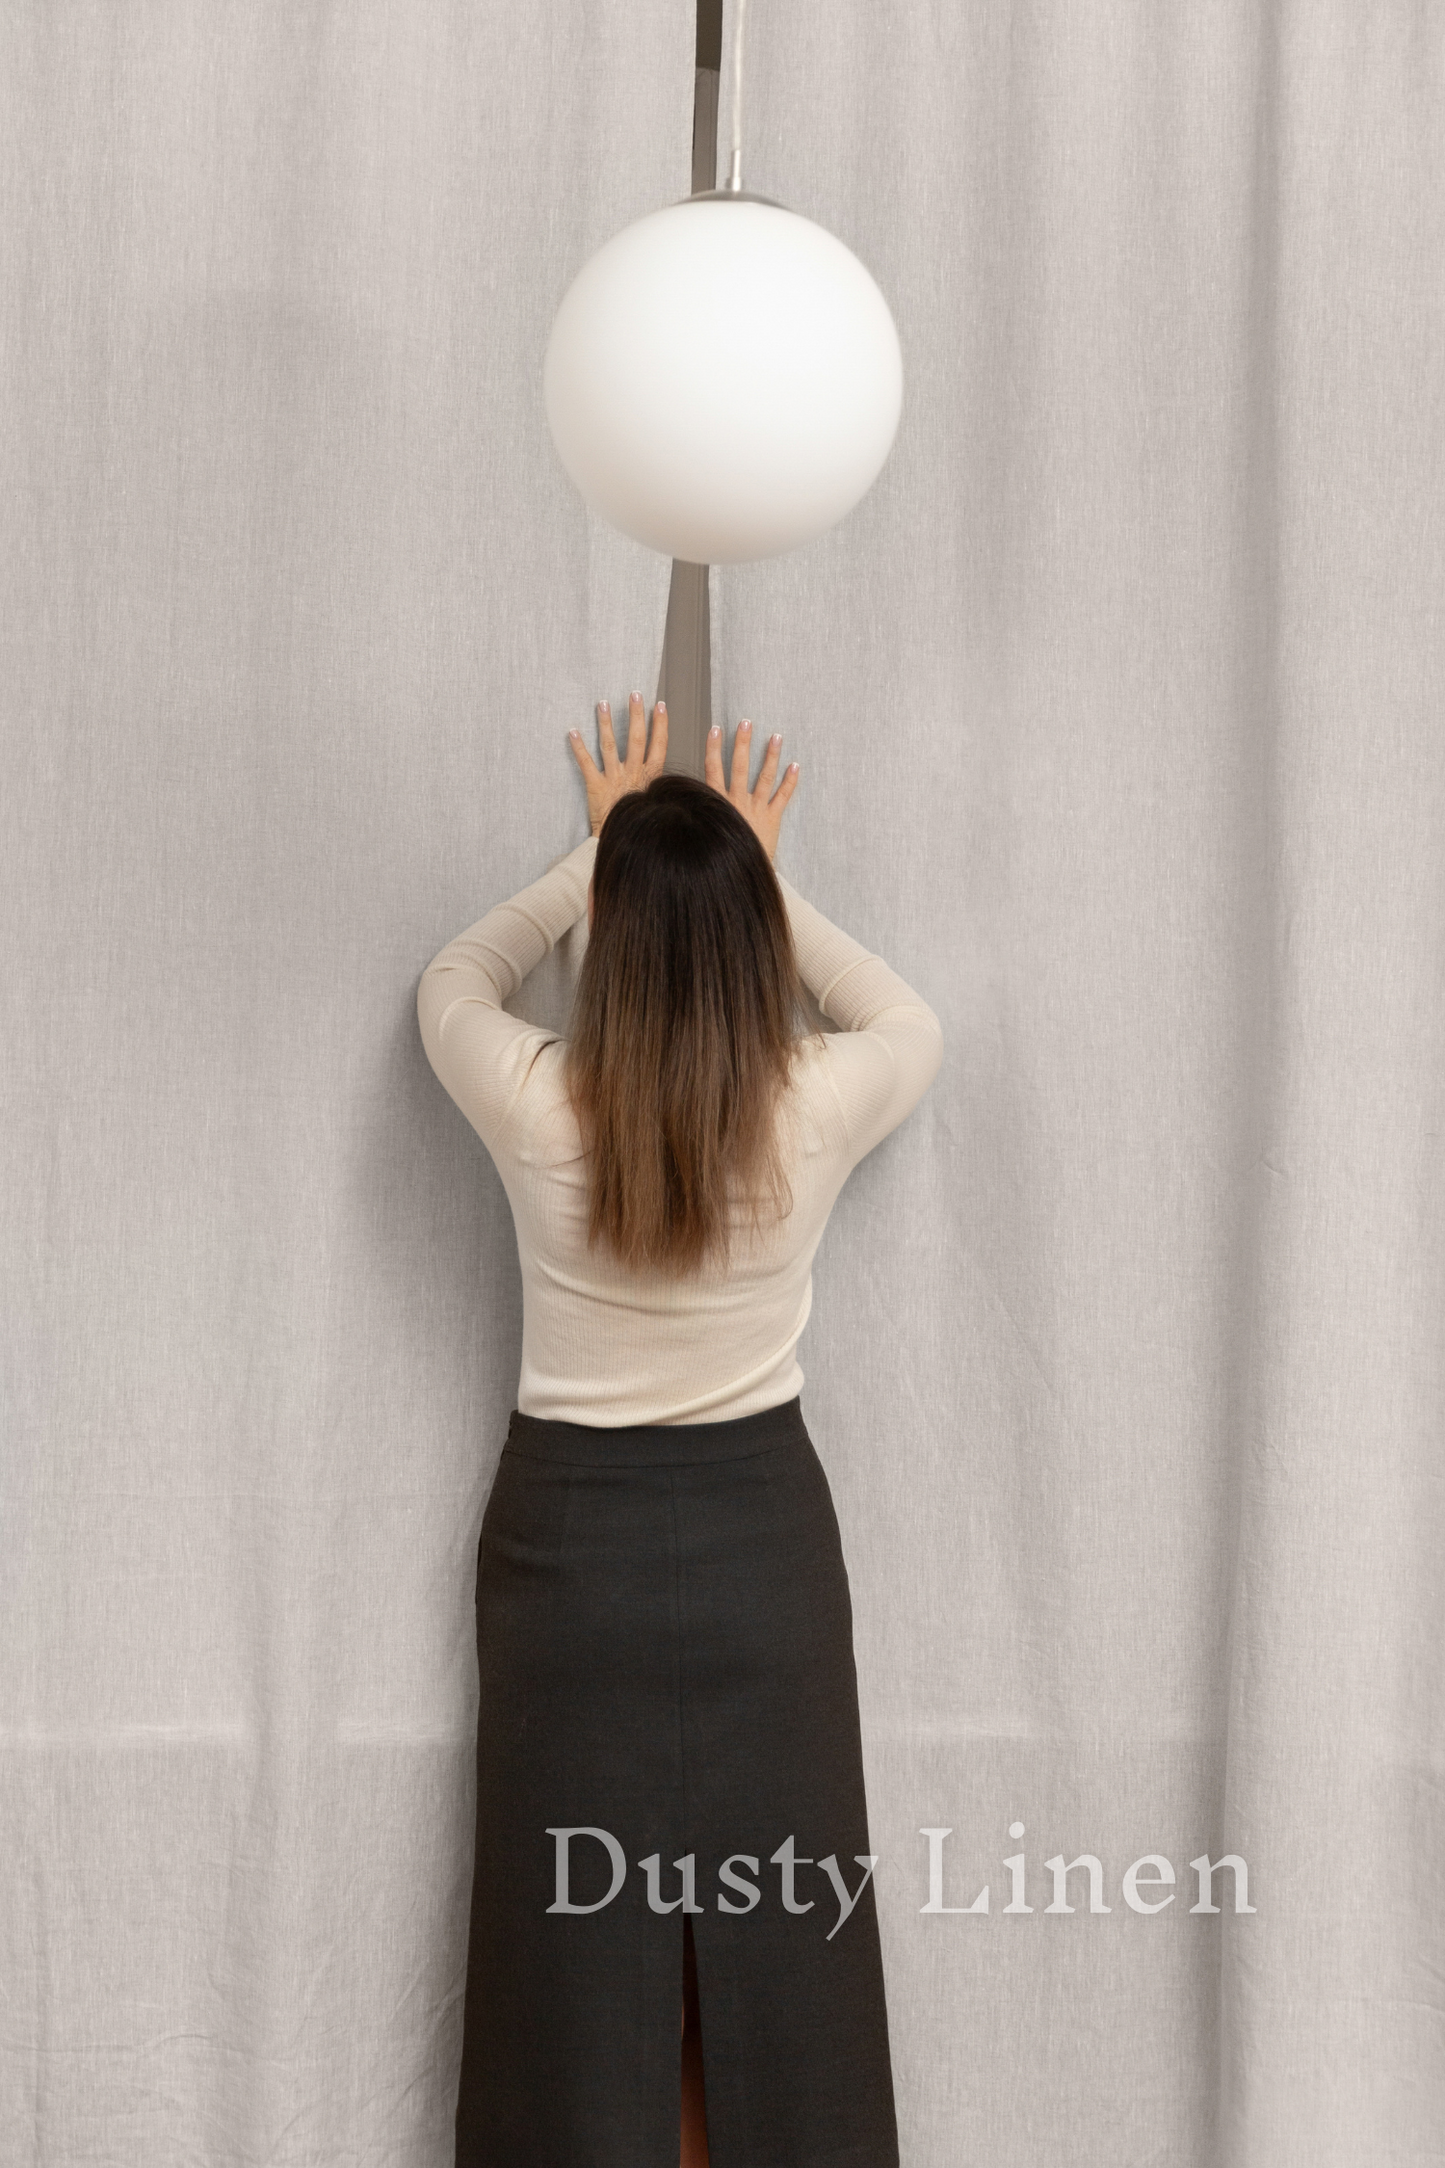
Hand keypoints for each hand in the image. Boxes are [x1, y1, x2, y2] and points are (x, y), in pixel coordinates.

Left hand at [569, 692, 668, 837]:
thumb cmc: (640, 823)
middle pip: (637, 739)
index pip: (659, 745)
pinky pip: (586, 764)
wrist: (625, 842)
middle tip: (635, 694)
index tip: (661, 706)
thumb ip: (659, 786)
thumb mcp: (657, 803)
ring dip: (607, 723)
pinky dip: (579, 747)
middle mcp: (633, 774)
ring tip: (602, 704)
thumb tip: (665, 775)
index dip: (660, 725)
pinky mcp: (596, 787)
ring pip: (611, 746)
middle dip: (637, 715)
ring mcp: (614, 779)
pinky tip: (572, 731)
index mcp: (650, 778)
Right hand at [704, 717, 800, 864]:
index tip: (715, 730)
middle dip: (742, 743)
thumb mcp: (701, 832)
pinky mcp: (772, 819)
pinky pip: (783, 797)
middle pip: (739, 766)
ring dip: (770, 755)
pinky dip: (790, 781)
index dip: (713, 748)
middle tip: (746, 722)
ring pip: (763, 777)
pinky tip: (796, 765)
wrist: (738, 875)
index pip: (713, 770)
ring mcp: (756, 809)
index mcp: (717, 803)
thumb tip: (677, 803)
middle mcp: (737, 802)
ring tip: (776, 736)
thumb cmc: (718, 855)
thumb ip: (695, 814)